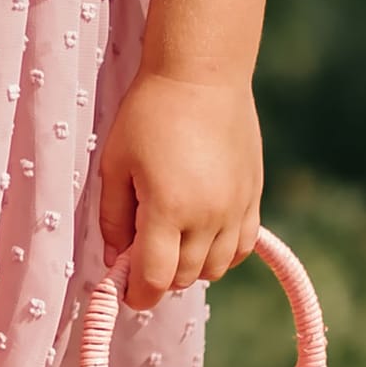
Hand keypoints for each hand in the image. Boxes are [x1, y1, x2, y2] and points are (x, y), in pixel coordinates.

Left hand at [98, 70, 263, 310]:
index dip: (137, 295)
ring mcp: (235, 208)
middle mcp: (207, 215)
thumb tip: (116, 262)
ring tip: (173, 241)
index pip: (155, 281)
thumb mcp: (114, 166)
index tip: (126, 289)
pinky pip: (241, 248)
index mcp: (168, 209)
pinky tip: (203, 236)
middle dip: (159, 278)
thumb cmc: (150, 113)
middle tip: (143, 253)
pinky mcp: (253, 197)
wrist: (202, 72)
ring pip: (214, 270)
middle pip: (184, 279)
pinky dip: (221, 254)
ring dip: (190, 268)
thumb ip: (112, 221)